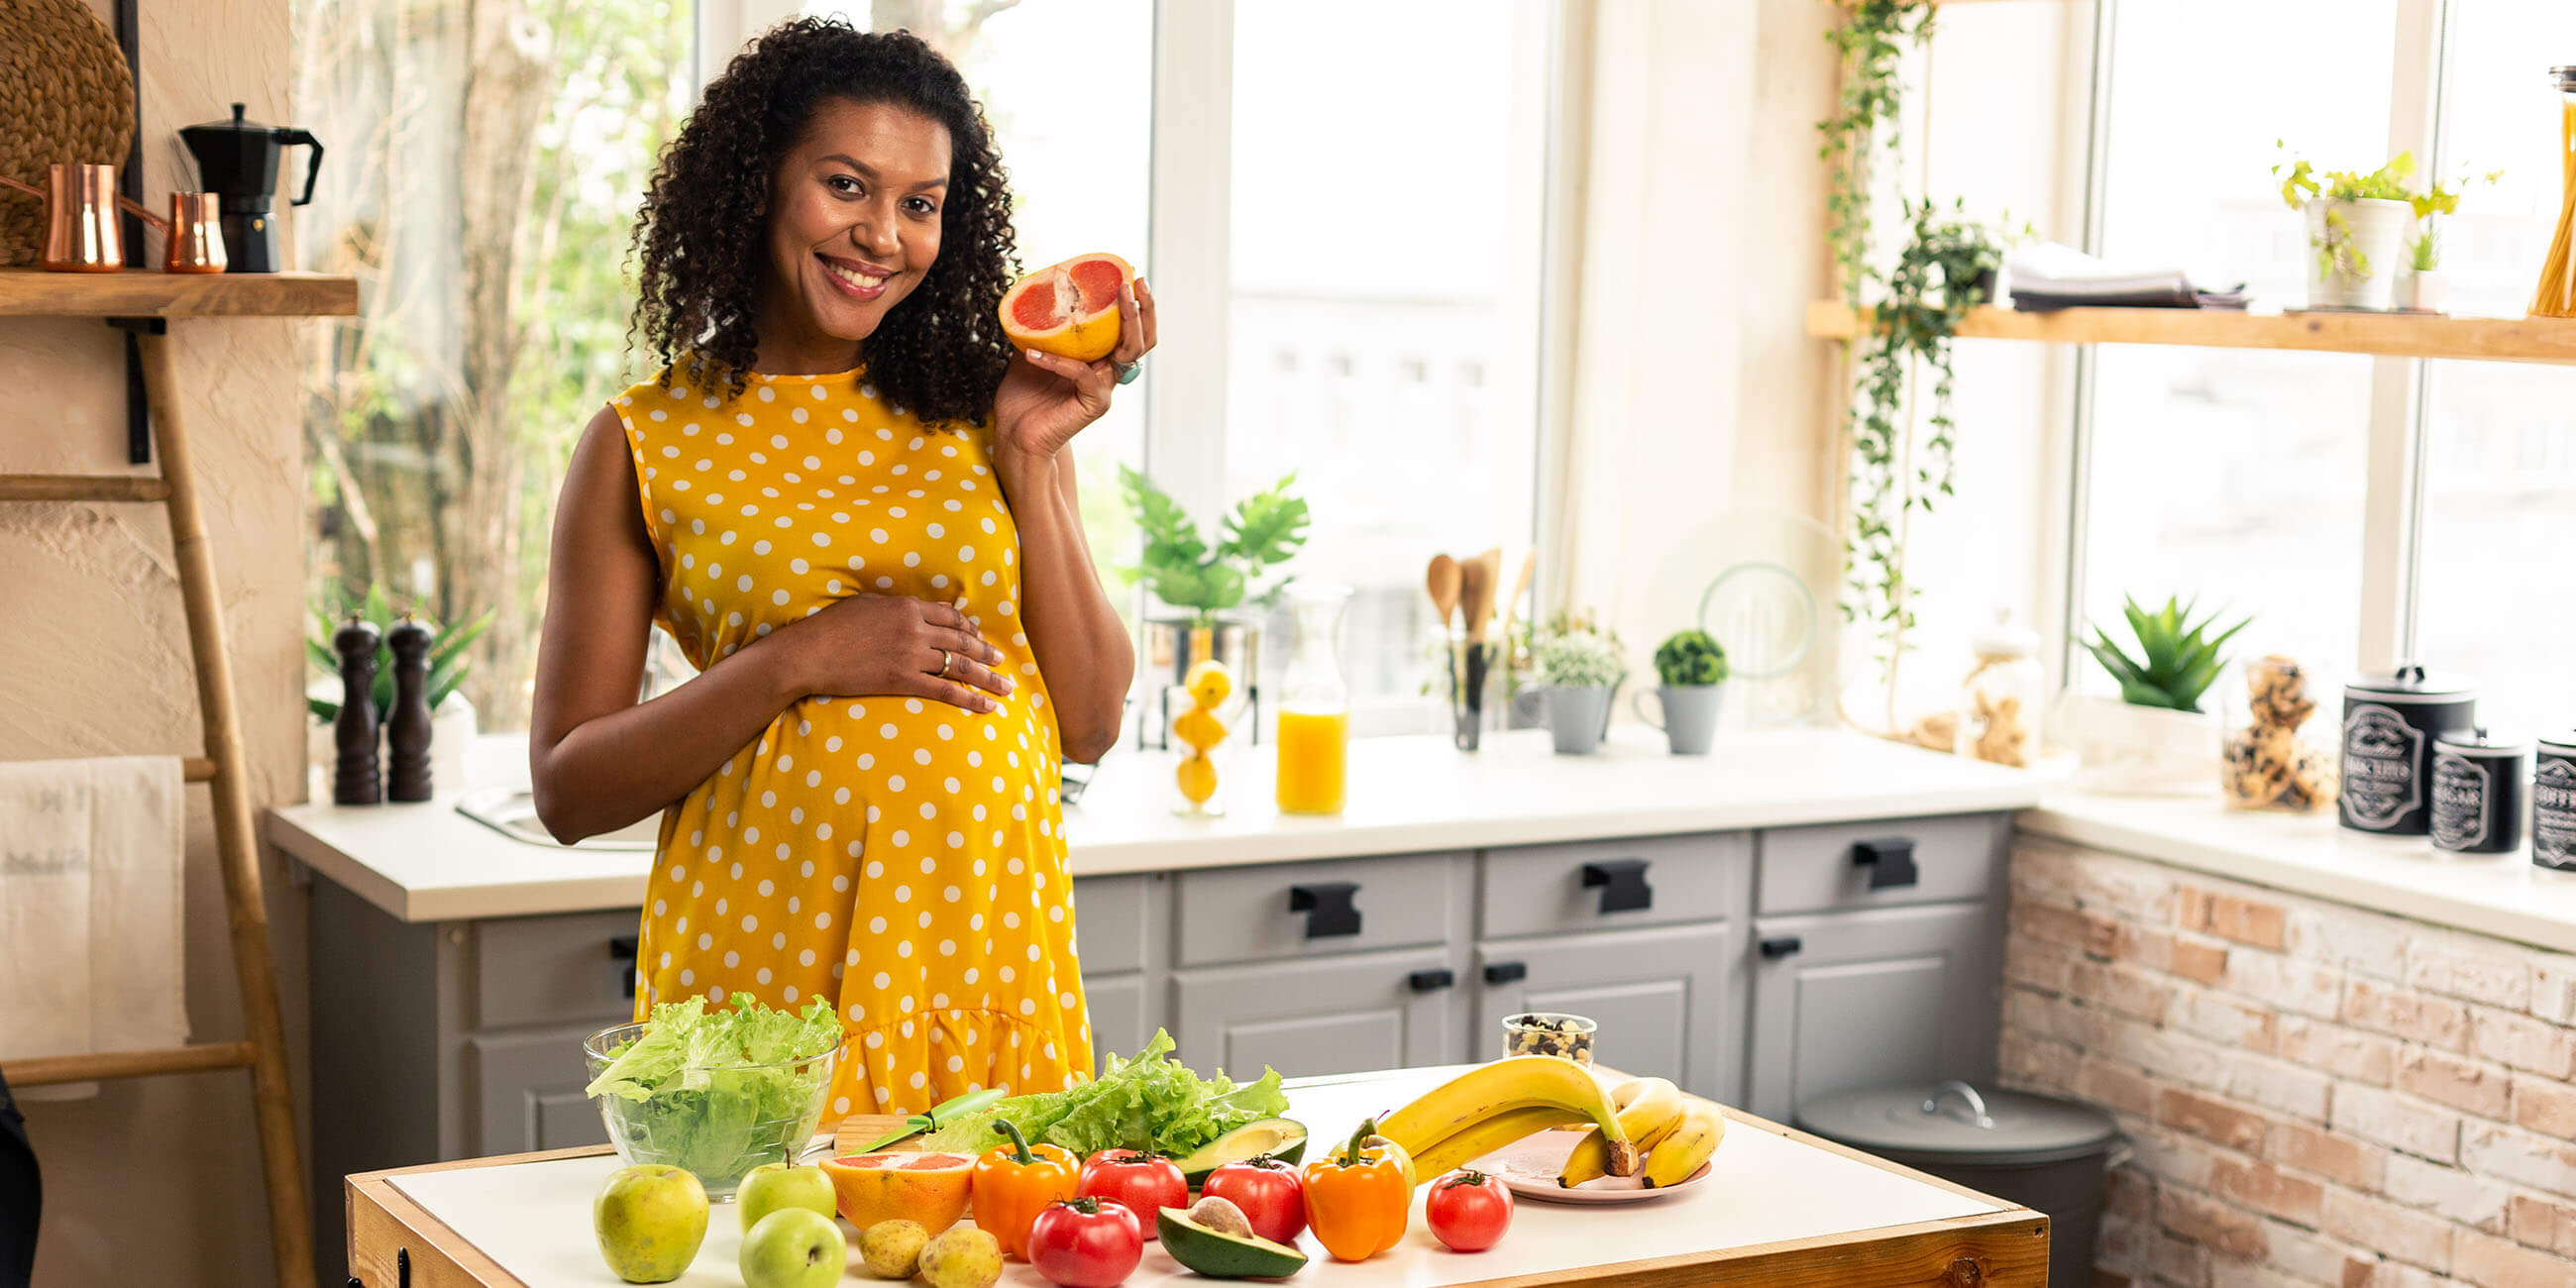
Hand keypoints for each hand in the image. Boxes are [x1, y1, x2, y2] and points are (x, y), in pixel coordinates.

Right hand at [774, 594, 1011, 712]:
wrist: (809, 653)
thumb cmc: (832, 626)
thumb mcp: (868, 604)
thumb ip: (898, 606)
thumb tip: (920, 608)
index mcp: (908, 607)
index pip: (951, 617)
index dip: (969, 628)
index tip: (979, 636)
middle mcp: (916, 629)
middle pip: (962, 642)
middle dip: (987, 652)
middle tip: (1002, 661)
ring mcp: (911, 655)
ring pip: (961, 667)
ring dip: (988, 677)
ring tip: (1005, 686)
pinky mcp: (903, 681)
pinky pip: (946, 691)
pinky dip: (970, 699)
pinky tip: (986, 706)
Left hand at [992, 276, 1157, 460]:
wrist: (1015, 435)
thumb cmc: (1023, 396)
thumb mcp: (1029, 350)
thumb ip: (1038, 328)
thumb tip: (1030, 293)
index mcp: (1098, 360)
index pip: (1127, 331)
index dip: (1135, 306)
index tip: (1128, 275)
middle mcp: (1107, 373)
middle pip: (1142, 340)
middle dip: (1144, 308)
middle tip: (1135, 281)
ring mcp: (1103, 388)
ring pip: (1128, 352)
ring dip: (1127, 320)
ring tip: (1118, 296)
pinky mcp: (1094, 404)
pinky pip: (1082, 373)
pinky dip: (1057, 361)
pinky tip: (1033, 353)